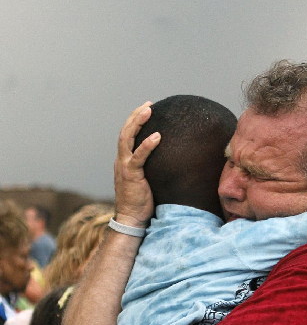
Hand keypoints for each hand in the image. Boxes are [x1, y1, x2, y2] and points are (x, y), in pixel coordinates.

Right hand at [114, 101, 160, 226]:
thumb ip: (151, 170)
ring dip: (137, 122)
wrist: (131, 219)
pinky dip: (147, 145)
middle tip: (149, 105)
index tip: (147, 111)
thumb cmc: (141, 203)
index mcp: (123, 162)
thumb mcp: (146, 182)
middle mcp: (121, 161)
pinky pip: (138, 157)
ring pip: (127, 138)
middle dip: (136, 115)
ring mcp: (124, 167)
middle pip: (125, 132)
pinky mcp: (130, 175)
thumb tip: (168, 164)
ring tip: (149, 109)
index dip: (135, 122)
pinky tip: (157, 136)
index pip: (127, 137)